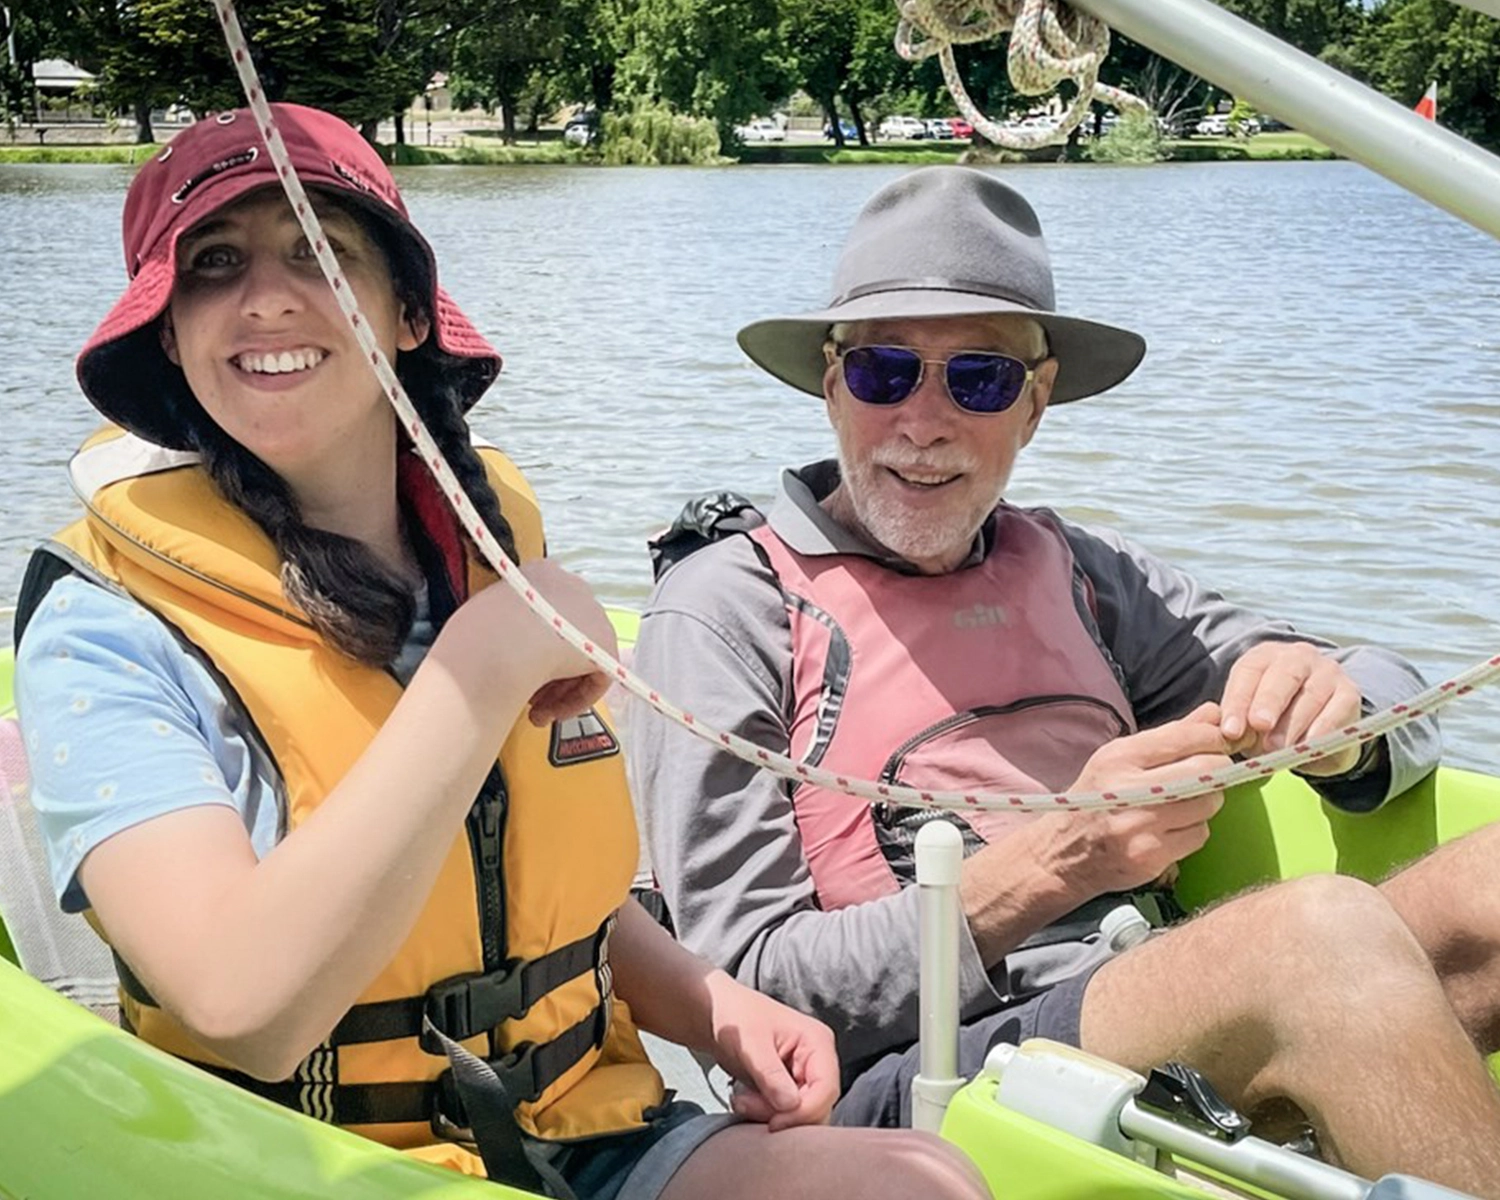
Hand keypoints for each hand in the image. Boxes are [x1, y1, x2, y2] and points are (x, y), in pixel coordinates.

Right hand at [442, 558, 615, 724]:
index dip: (531, 646)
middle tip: (527, 695)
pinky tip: (550, 711)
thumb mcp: (481, 617)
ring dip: (557, 690)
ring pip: (580, 659)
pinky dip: (574, 699)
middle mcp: (573, 586)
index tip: (515, 666)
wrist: (500, 643)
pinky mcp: (606, 644)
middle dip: (546, 670)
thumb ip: (502, 625)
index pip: (545, 611)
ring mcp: (594, 613)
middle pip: (566, 636)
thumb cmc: (478, 631)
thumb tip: (502, 648)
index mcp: (542, 573)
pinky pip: (595, 678)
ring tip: (535, 711)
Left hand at [702, 971, 838, 1131]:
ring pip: (804, 1114)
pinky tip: (747, 1103)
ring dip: (774, 1117)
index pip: (826, 1089)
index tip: (773, 1122)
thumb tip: (790, 1105)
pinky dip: (769, 1115)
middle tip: (748, 1106)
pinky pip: (790, 1113)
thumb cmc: (735, 1016)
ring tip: (743, 1102)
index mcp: (818, 1042)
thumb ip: (770, 1073)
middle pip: (818, 1106)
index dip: (803, 1112)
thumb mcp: (750, 1042)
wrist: (718, 1014)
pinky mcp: (792, 1087)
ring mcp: (807, 1074)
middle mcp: (819, 1060)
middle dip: (784, 1115)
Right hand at [1038, 704, 1232, 898]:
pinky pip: (1199, 834)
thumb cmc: (1095, 799)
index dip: (1213, 738)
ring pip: (1208, 803)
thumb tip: (1214, 712)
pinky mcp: (1150, 856)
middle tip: (1208, 773)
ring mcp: (1139, 826)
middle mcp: (1127, 790)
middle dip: (1216, 769)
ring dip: (1205, 801)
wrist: (1060, 853)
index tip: (1216, 743)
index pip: (1185, 737)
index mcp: (1118, 758)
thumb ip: (1169, 735)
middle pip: (1206, 769)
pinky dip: (1193, 830)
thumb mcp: (1119, 758)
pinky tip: (1172, 828)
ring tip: (1183, 802)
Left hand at [1218, 642, 1361, 775]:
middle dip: (1268, 702)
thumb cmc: (1273, 722)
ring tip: (1277, 748)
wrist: (1315, 736)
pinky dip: (1322, 729)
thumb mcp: (1250, 721)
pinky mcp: (1350, 692)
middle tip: (1258, 726)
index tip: (1231, 731)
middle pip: (1282, 675)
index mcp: (1265, 656)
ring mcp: (1327, 672)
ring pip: (1311, 694)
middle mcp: (1297, 657)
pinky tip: (1308, 746)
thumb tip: (1229, 735)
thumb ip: (1240, 725)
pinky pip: (1337, 709)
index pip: (1248, 672)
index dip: (1238, 701)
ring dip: (1293, 723)